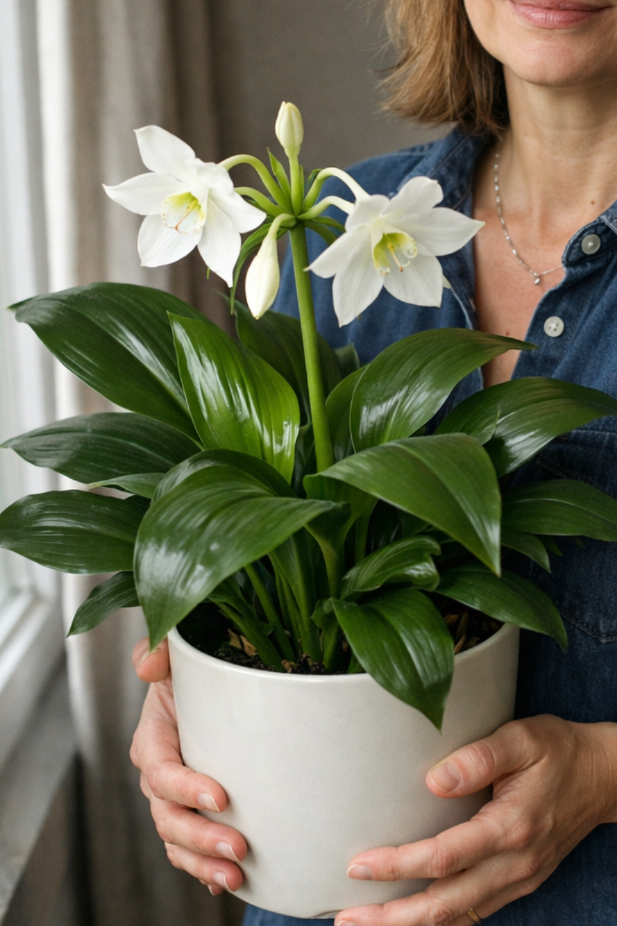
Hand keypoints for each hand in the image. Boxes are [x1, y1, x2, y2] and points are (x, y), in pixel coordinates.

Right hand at [130, 637, 246, 894]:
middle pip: (168, 818)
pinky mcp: (194, 816)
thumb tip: (148, 664)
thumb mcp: (181, 651)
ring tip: (237, 876)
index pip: (161, 770)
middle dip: (200, 839)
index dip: (185, 788)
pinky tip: (227, 883)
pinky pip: (191, 852)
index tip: (221, 797)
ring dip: (204, 864)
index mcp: (153, 738)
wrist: (225, 689)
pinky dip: (204, 871)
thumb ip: (160, 649)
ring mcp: (175, 801)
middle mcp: (160, 776)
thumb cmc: (202, 670)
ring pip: (178, 842)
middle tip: (239, 848)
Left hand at [336, 715, 616, 925]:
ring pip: (459, 916)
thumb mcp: (524, 738)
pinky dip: (440, 920)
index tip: (359, 866)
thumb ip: (480, 757)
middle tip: (348, 918)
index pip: (444, 857)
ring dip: (412, 925)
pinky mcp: (517, 880)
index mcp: (511, 828)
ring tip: (366, 923)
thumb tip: (434, 781)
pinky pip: (473, 911)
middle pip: (446, 905)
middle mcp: (514, 864)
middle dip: (394, 917)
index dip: (398, 866)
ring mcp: (518, 878)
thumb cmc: (558, 751)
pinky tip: (412, 918)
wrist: (603, 776)